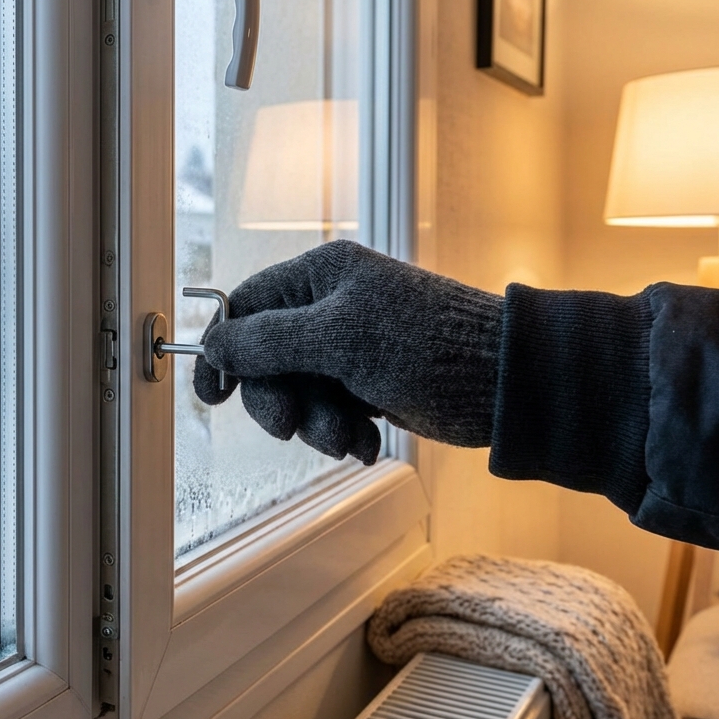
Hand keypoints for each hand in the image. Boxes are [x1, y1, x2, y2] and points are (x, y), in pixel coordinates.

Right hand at [194, 240, 501, 461]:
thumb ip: (268, 340)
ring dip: (316, 424)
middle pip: (267, 359)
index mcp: (320, 276)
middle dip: (280, 400)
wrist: (505, 384)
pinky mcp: (370, 383)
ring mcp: (351, 347)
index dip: (224, 351)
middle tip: (291, 428)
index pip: (246, 308)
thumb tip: (213, 344)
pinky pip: (330, 411)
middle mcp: (331, 307)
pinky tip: (366, 442)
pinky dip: (342, 433)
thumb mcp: (337, 338)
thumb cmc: (428, 346)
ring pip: (299, 393)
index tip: (212, 395)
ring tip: (347, 437)